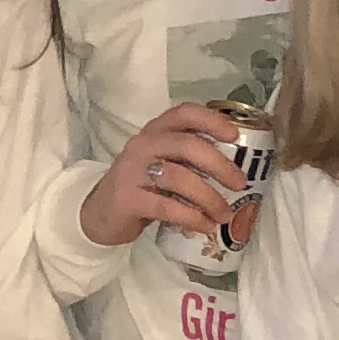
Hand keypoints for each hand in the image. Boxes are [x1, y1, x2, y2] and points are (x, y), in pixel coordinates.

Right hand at [78, 103, 251, 250]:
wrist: (98, 214)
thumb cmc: (140, 187)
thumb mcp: (162, 165)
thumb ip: (189, 161)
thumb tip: (234, 170)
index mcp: (155, 132)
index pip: (184, 113)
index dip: (212, 120)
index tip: (234, 137)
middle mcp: (142, 145)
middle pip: (187, 145)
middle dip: (219, 165)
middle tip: (240, 184)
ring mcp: (131, 171)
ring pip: (179, 177)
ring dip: (209, 197)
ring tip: (224, 214)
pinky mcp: (126, 198)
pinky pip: (166, 206)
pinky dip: (191, 217)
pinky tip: (205, 226)